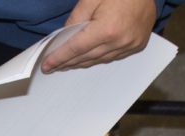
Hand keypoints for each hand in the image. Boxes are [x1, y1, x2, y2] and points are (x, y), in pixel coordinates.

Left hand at [41, 0, 156, 73]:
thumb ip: (75, 18)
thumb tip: (64, 37)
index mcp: (106, 29)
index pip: (75, 49)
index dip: (59, 58)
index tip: (46, 65)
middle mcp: (119, 41)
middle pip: (86, 57)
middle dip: (67, 62)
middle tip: (52, 66)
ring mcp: (130, 45)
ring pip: (99, 60)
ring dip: (81, 63)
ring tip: (67, 64)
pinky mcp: (138, 45)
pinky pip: (112, 57)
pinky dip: (98, 58)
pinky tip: (87, 58)